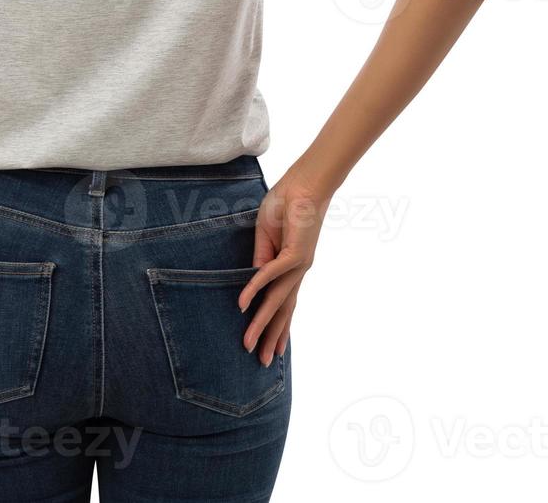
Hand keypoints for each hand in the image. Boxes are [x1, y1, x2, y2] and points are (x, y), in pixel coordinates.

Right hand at [239, 171, 330, 365]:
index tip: (272, 351)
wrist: (304, 185)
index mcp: (291, 270)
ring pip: (277, 301)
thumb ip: (261, 258)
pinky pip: (270, 274)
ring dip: (262, 323)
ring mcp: (298, 265)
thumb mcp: (265, 237)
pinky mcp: (294, 252)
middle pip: (283, 311)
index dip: (277, 328)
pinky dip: (256, 288)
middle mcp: (297, 273)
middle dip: (271, 337)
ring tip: (249, 343)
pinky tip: (243, 303)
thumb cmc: (286, 206)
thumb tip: (252, 280)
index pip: (283, 304)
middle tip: (261, 362)